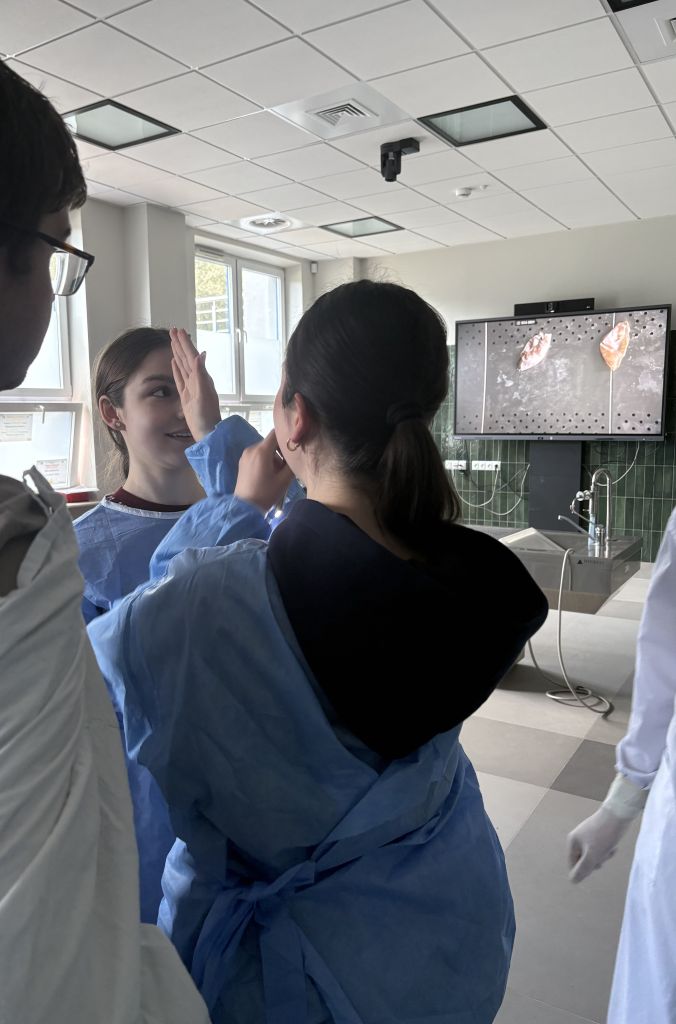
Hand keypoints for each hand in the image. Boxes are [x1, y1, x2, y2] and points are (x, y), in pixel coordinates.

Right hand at [170, 327, 220, 441]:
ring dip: (177, 353)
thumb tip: (200, 355)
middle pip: (187, 357)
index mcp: (202, 377)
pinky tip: (174, 362)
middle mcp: (198, 380)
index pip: (192, 356)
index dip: (185, 343)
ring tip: (172, 342)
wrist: (207, 432)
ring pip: (183, 365)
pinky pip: (180, 378)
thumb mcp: (203, 395)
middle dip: (180, 344)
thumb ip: (201, 375)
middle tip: (173, 330)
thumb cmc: (207, 416)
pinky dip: (177, 369)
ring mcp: (192, 387)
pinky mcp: (187, 396)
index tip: (178, 331)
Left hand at [235, 430, 293, 512]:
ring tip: (275, 474)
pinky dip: (264, 460)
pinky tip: (266, 474)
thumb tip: (296, 454)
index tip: (292, 447)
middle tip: (285, 467)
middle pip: (270, 442)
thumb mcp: (284, 480)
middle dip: (279, 451)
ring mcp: (245, 455)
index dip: (285, 437)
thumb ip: (292, 463)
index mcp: (261, 451)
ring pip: (263, 449)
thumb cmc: (266, 493)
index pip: (275, 433)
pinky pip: (256, 455)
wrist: (245, 507)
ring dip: (272, 457)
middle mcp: (251, 449)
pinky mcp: (242, 462)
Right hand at [567, 806, 631, 883]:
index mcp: (572, 842)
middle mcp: (578, 838)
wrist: (618, 814)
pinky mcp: (597, 833)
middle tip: (603, 854)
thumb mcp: (593, 856)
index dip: (585, 869)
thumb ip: (582, 869)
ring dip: (603, 856)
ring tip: (609, 848)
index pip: (573, 865)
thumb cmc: (604, 835)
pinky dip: (607, 849)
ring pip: (594, 855)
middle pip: (584, 860)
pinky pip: (600, 848)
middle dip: (596, 861)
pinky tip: (613, 844)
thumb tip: (573, 881)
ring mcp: (587, 835)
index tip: (596, 863)